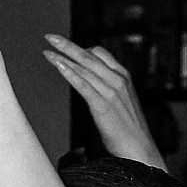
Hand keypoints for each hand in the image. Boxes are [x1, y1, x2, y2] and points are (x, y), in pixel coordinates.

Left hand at [43, 35, 160, 167]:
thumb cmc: (128, 129)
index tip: (65, 48)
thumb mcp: (121, 102)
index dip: (81, 49)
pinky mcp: (102, 104)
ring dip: (62, 57)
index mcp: (123, 76)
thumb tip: (90, 82)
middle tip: (50, 37)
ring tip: (47, 52)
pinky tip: (57, 66)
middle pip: (88, 55)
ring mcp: (110, 91)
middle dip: (67, 45)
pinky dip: (68, 73)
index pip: (100, 53)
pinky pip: (82, 84)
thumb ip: (108, 88)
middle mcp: (118, 79)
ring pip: (83, 67)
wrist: (138, 149)